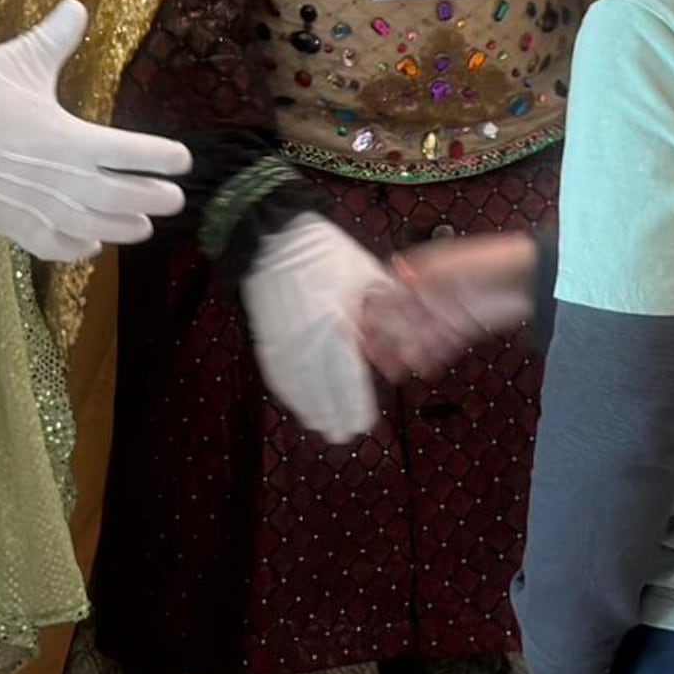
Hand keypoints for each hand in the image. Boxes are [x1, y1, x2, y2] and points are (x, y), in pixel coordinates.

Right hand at [0, 0, 190, 259]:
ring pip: (98, 227)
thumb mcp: (16, 62)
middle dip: (155, 198)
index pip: (134, 152)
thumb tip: (78, 6)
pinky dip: (78, 249)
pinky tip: (90, 245)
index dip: (162, 157)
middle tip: (175, 199)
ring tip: (144, 227)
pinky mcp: (16, 229)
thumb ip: (54, 38)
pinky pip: (56, 247)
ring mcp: (43, 210)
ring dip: (125, 227)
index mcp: (74, 140)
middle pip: (126, 197)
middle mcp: (67, 182)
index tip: (182, 159)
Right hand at [242, 215, 393, 443]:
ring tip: (323, 426)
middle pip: (322, 394)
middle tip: (343, 433)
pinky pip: (278, 376)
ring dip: (311, 411)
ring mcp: (284, 343)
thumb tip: (406, 330)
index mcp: (339, 327)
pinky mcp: (266, 339)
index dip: (355, 407)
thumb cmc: (327, 255)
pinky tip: (298, 404)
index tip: (364, 424)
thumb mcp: (367, 275)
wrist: (276, 240)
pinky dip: (289, 394)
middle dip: (335, 417)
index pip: (349, 382)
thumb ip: (387, 306)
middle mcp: (310, 342)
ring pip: (298, 391)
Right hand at [360, 231, 537, 381]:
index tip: (355, 321)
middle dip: (382, 335)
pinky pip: (440, 347)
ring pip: (416, 335)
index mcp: (422, 271)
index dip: (371, 306)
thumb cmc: (491, 261)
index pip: (387, 290)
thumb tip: (393, 272)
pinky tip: (420, 368)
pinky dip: (429, 358)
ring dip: (402, 351)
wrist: (529, 277)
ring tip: (391, 369)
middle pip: (398, 317)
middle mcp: (431, 292)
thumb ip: (421, 276)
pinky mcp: (463, 328)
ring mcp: (446, 312)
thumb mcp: (450, 266)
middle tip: (366, 352)